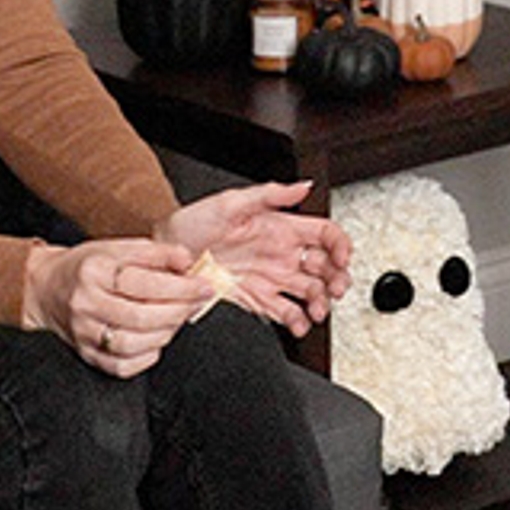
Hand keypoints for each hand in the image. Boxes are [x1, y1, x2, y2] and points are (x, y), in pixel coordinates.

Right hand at [24, 236, 206, 377]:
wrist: (48, 289)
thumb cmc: (89, 267)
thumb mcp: (118, 248)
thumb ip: (155, 253)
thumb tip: (188, 261)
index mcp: (93, 271)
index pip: (142, 282)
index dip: (179, 286)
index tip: (204, 286)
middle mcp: (85, 304)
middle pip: (140, 316)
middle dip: (178, 311)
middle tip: (197, 302)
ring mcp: (84, 333)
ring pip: (132, 344)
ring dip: (165, 333)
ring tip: (177, 318)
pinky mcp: (87, 355)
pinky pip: (122, 366)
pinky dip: (147, 355)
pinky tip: (156, 338)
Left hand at [160, 183, 351, 330]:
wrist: (167, 259)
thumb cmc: (192, 224)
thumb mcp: (229, 202)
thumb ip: (270, 193)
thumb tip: (303, 186)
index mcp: (280, 227)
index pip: (324, 234)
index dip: (340, 245)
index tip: (342, 258)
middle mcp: (280, 254)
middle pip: (325, 267)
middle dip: (337, 279)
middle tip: (337, 289)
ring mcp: (271, 279)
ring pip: (310, 293)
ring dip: (321, 303)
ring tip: (318, 310)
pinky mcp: (258, 301)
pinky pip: (286, 314)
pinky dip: (298, 322)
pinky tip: (299, 323)